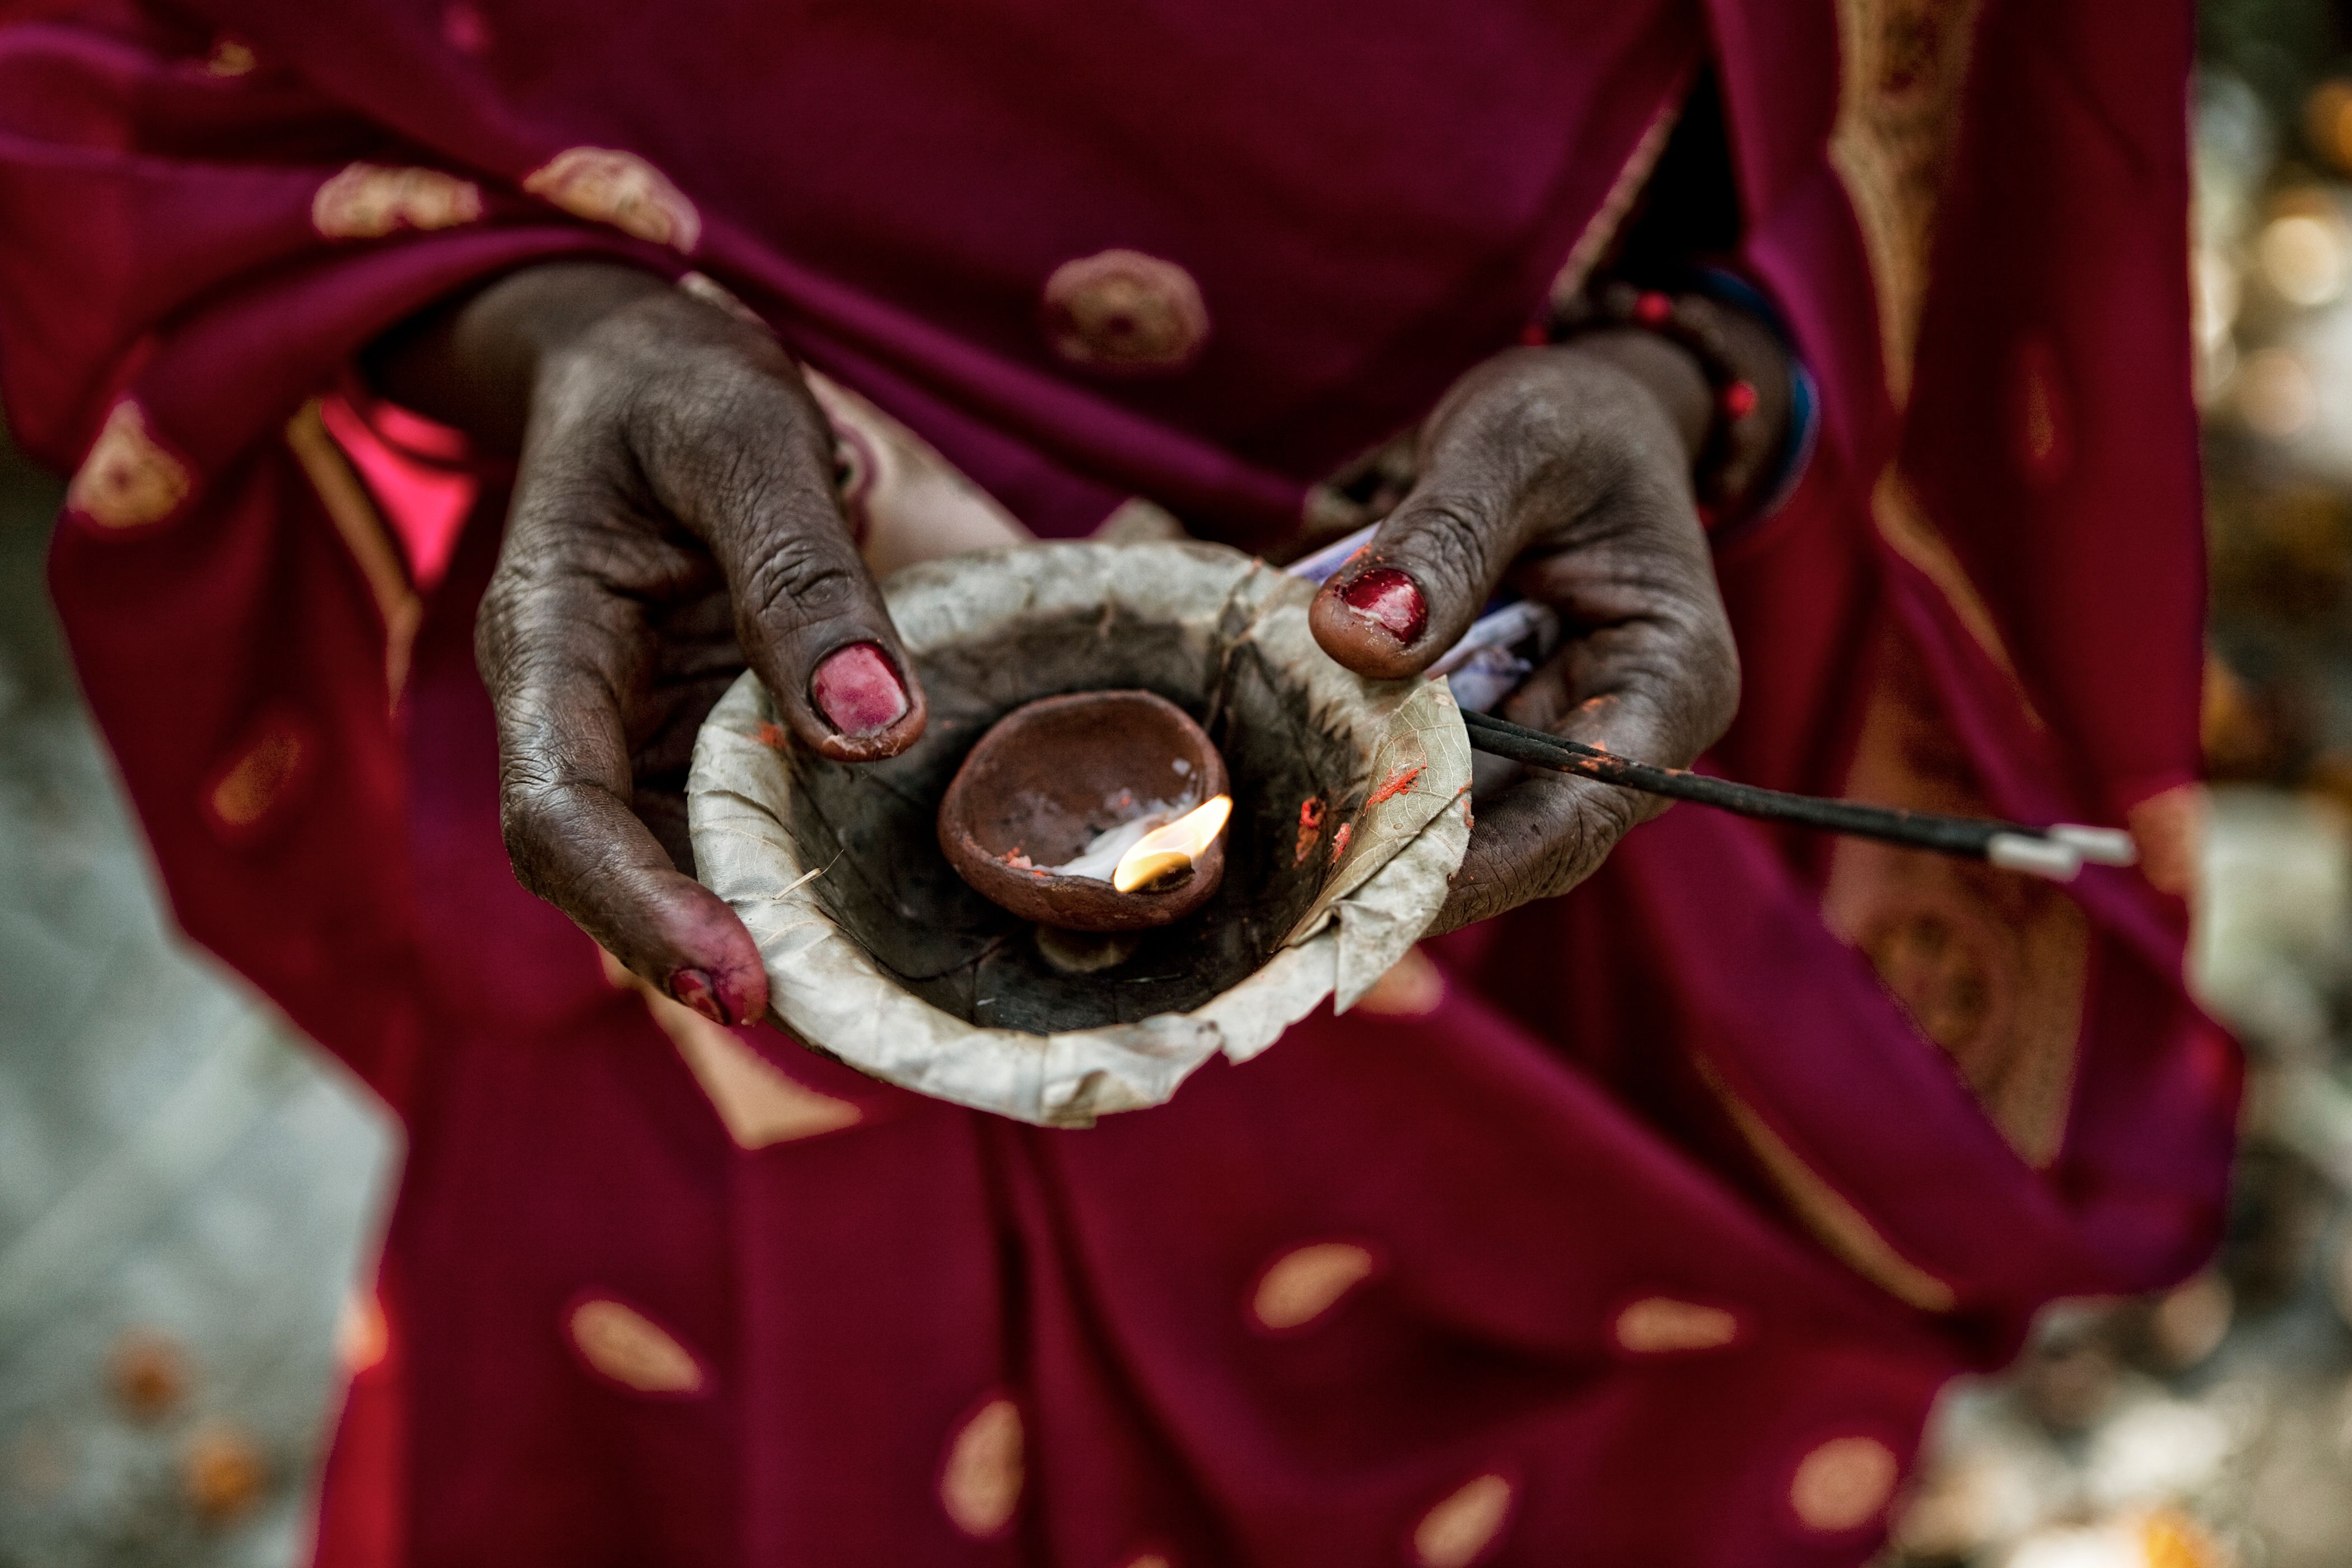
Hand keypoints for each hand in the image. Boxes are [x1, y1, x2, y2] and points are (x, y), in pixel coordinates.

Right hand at [370, 262, 924, 1024]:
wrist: (645, 368)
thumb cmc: (675, 384)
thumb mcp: (743, 438)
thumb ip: (803, 573)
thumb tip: (875, 724)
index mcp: (547, 646)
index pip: (559, 815)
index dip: (641, 912)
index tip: (740, 985)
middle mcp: (580, 718)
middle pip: (623, 879)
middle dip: (726, 963)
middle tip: (861, 1029)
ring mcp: (641, 739)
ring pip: (690, 873)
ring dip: (779, 941)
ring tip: (897, 1006)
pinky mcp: (702, 743)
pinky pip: (743, 835)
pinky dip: (810, 884)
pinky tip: (904, 919)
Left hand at [1309, 327, 1758, 934]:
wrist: (1584, 413)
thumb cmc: (1575, 418)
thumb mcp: (1512, 445)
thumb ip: (1441, 536)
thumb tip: (1353, 638)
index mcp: (1673, 682)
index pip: (1581, 811)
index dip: (1480, 866)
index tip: (1368, 887)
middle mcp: (1630, 740)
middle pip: (1516, 843)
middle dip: (1404, 864)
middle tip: (1284, 883)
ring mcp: (1559, 747)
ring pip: (1463, 829)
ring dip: (1370, 830)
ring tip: (1267, 848)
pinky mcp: (1499, 739)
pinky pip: (1428, 782)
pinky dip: (1361, 780)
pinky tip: (1280, 782)